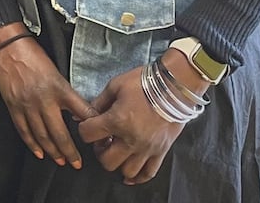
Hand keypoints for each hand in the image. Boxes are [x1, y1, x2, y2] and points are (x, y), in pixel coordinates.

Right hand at [0, 25, 96, 168]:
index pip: (81, 112)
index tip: (98, 138)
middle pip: (60, 133)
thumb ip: (66, 92)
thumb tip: (78, 111)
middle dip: (70, 151)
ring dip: (53, 151)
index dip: (91, 127)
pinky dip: (32, 144)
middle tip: (77, 162)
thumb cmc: (32, 54)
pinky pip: (24, 130)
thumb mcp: (56, 71)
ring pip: (42, 136)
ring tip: (60, 160)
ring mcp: (27, 105)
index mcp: (59, 88)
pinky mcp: (13, 106)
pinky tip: (39, 152)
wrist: (8, 45)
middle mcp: (44, 99)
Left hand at [76, 54, 193, 185]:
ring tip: (118, 151)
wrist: (174, 85)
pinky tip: (130, 173)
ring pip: (127, 171)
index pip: (88, 134)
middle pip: (106, 161)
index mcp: (117, 120)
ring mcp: (148, 148)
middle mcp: (131, 139)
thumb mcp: (115, 86)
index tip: (89, 125)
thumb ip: (99, 102)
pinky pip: (148, 173)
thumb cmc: (144, 82)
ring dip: (118, 164)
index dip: (84, 129)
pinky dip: (138, 177)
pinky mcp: (161, 151)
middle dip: (100, 152)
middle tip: (103, 141)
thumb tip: (84, 113)